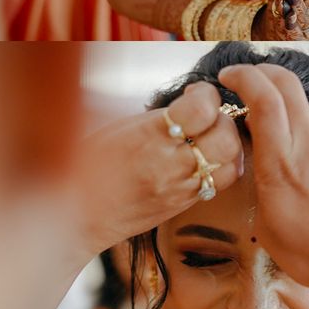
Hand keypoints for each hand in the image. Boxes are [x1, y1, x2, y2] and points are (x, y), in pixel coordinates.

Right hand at [74, 82, 244, 255]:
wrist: (78, 214)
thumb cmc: (90, 166)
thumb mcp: (120, 127)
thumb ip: (158, 115)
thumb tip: (189, 99)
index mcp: (150, 136)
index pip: (202, 108)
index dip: (206, 95)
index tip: (198, 94)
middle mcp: (170, 163)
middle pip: (225, 136)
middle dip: (223, 119)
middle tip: (209, 116)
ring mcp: (180, 188)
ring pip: (230, 163)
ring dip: (228, 145)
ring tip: (212, 138)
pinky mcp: (184, 204)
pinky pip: (220, 184)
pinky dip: (223, 167)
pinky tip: (209, 160)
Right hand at [217, 63, 308, 308]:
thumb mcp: (268, 227)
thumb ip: (262, 186)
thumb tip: (262, 163)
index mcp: (281, 161)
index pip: (262, 96)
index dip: (243, 76)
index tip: (229, 76)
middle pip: (287, 84)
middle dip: (262, 72)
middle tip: (248, 79)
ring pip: (307, 117)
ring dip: (289, 123)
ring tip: (284, 161)